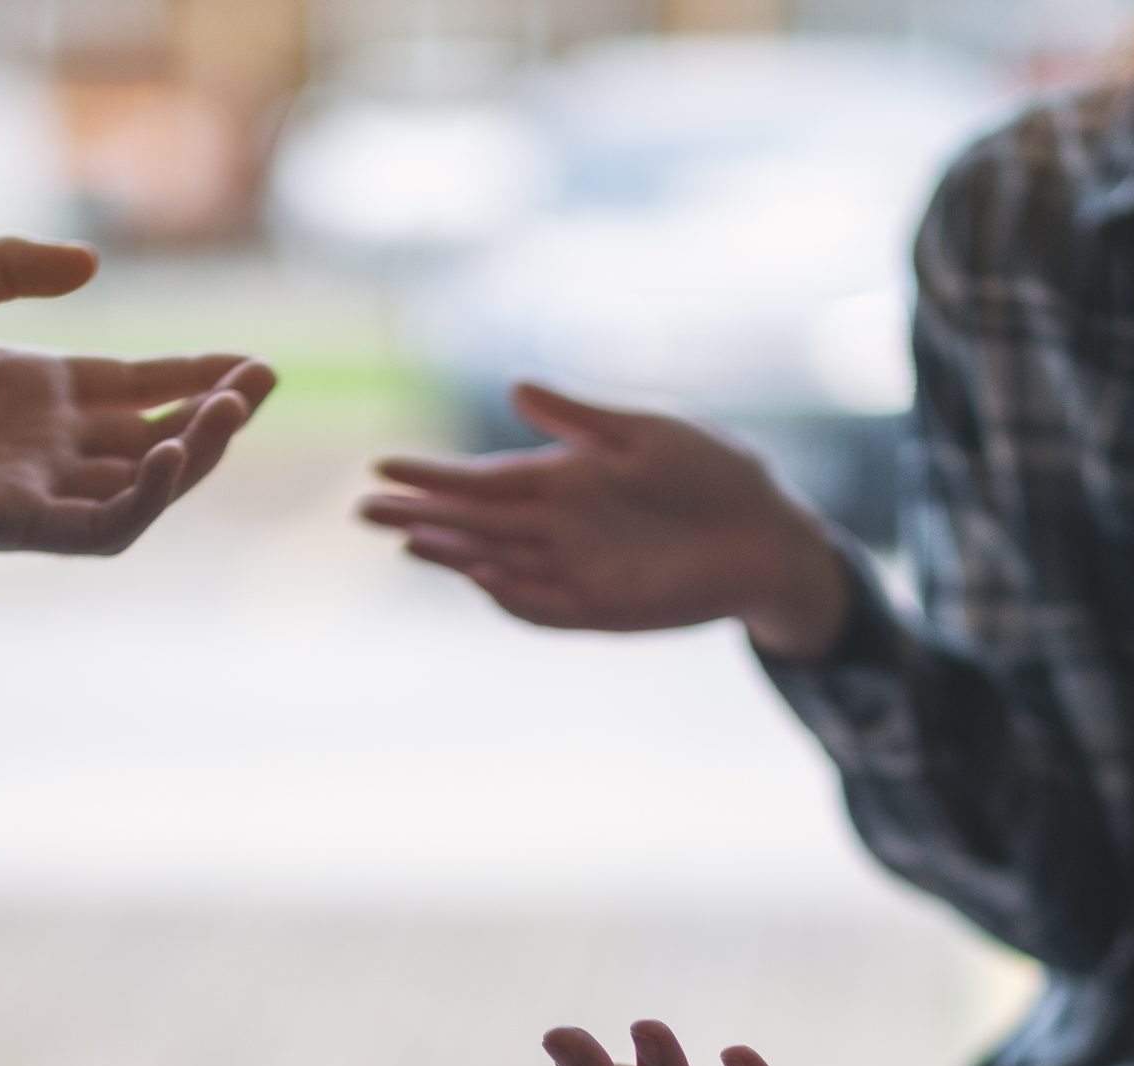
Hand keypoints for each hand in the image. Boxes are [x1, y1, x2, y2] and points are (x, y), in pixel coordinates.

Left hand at [0, 237, 276, 555]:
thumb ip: (9, 268)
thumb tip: (92, 263)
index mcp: (37, 392)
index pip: (140, 389)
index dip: (198, 377)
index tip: (255, 364)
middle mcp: (48, 445)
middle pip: (157, 438)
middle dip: (216, 416)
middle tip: (260, 384)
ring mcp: (36, 488)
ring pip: (144, 485)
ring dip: (196, 454)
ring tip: (228, 412)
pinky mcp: (16, 523)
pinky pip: (100, 526)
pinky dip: (143, 498)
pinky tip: (168, 454)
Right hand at [360, 383, 852, 659]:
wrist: (770, 534)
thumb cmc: (714, 473)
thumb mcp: (648, 431)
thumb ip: (581, 418)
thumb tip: (515, 387)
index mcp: (562, 477)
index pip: (482, 478)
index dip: (433, 474)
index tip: (383, 465)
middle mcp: (557, 527)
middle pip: (474, 523)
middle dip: (421, 515)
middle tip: (364, 510)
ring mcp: (576, 570)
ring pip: (497, 564)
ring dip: (453, 555)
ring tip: (409, 540)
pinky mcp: (602, 609)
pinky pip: (543, 607)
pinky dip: (510, 596)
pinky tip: (478, 577)